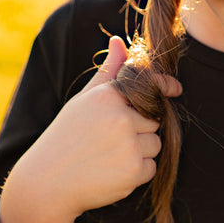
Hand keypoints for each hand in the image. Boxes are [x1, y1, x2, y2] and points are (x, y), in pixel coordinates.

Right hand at [0, 36, 180, 222]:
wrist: (48, 181)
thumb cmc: (66, 136)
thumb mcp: (84, 100)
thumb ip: (108, 71)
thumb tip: (119, 40)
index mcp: (108, 96)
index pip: (150, 85)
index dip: (165, 86)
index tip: (175, 90)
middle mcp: (121, 118)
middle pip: (155, 119)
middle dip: (141, 129)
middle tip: (111, 140)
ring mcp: (129, 145)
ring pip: (155, 144)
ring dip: (140, 151)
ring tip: (110, 156)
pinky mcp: (134, 170)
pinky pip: (151, 168)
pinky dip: (137, 172)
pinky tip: (112, 172)